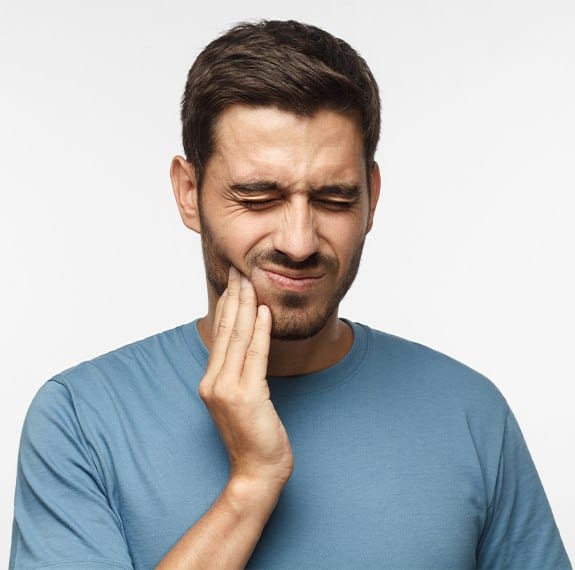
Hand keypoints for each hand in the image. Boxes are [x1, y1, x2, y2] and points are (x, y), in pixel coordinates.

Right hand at [199, 266, 293, 487]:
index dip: (227, 306)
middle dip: (234, 298)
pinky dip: (260, 331)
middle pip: (226, 331)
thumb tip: (247, 345)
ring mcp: (228, 389)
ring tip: (249, 281)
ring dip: (245, 306)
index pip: (220, 335)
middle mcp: (213, 382)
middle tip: (239, 271)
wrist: (256, 472)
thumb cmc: (253, 436)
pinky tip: (263, 311)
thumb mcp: (240, 400)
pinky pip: (255, 356)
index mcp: (210, 381)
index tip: (233, 282)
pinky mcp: (247, 396)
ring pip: (239, 339)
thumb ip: (237, 373)